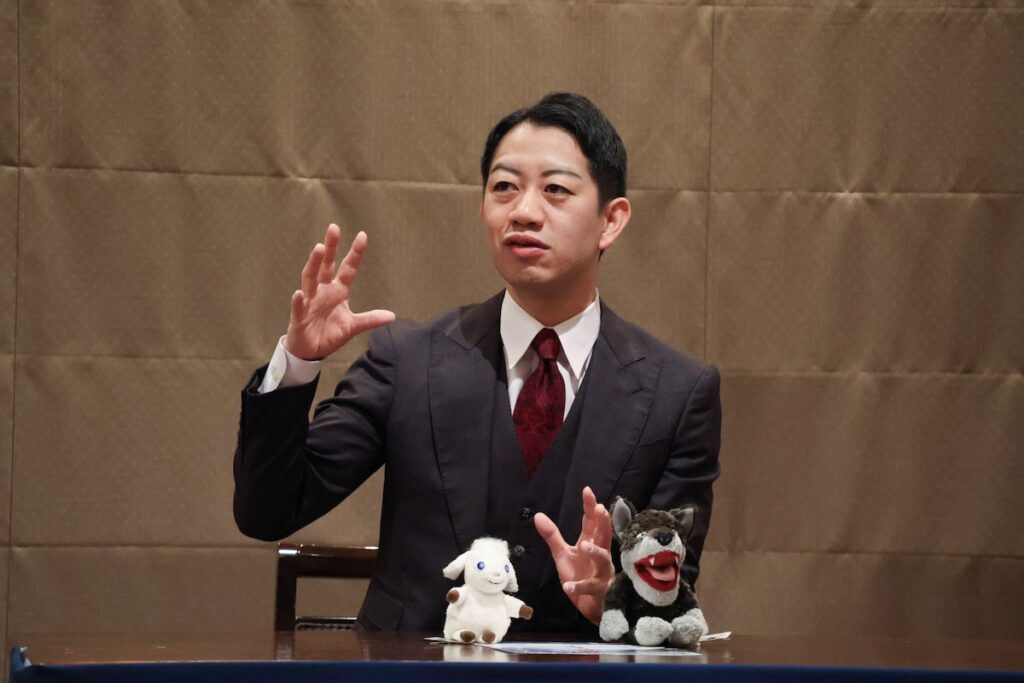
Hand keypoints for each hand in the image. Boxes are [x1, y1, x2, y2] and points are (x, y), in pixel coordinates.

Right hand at [285, 224, 395, 360]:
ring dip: (314, 264)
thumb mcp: (353, 326)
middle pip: (325, 266)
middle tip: (334, 228)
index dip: (355, 253)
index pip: (347, 268)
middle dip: (330, 248)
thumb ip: (370, 319)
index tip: (362, 235)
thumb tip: (392, 316)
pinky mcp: (299, 317)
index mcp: (337, 291)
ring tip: (318, 249)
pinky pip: (299, 307)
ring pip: (310, 279)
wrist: (310, 351)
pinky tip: (299, 293)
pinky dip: (298, 300)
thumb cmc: (329, 334)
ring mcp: (309, 302)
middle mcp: (322, 291)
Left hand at [534, 486, 614, 623]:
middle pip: (604, 536)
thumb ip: (552, 536)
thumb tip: (537, 515)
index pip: (591, 522)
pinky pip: (591, 588)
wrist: (590, 605)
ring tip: (584, 545)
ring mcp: (602, 573)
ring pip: (604, 560)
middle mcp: (600, 555)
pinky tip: (568, 586)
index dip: (590, 507)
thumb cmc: (580, 575)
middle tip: (600, 509)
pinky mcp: (599, 591)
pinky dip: (579, 587)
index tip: (587, 490)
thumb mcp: (563, 554)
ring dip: (595, 552)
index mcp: (590, 543)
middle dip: (603, 522)